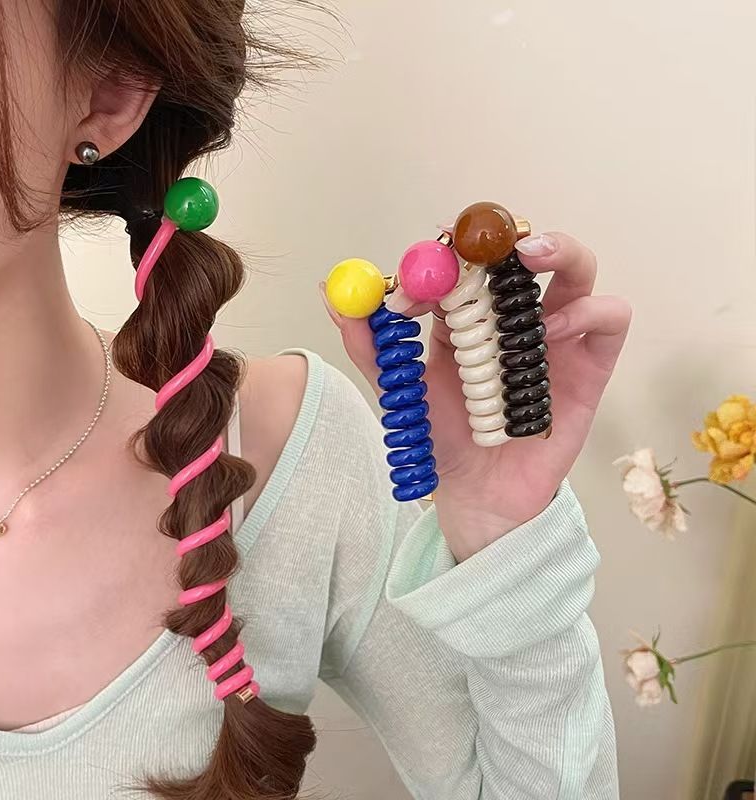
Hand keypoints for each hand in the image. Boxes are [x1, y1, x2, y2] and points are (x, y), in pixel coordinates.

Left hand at [321, 232, 630, 560]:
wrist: (475, 494)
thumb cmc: (441, 438)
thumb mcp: (397, 390)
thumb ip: (369, 345)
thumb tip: (330, 292)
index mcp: (467, 316)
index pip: (468, 262)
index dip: (448, 252)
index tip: (425, 262)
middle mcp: (513, 318)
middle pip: (525, 252)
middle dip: (510, 236)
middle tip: (488, 240)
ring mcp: (556, 337)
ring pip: (577, 271)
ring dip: (559, 252)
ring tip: (528, 260)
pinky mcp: (589, 365)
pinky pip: (608, 320)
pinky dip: (587, 312)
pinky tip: (550, 331)